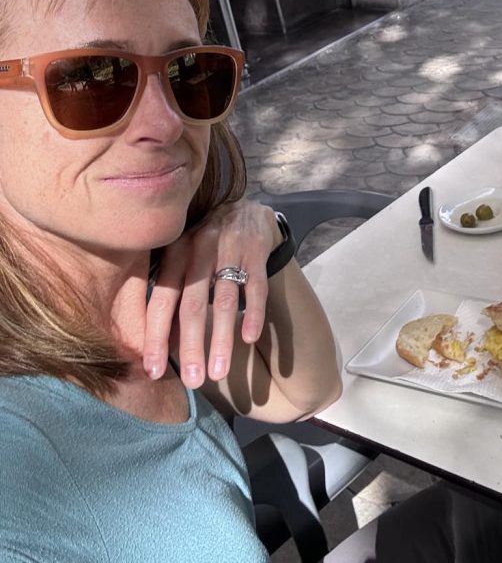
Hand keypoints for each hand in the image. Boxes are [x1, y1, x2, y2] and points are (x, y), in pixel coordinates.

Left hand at [143, 199, 280, 387]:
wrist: (244, 210)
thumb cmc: (205, 247)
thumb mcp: (182, 260)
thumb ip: (171, 294)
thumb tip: (158, 347)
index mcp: (175, 253)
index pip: (162, 300)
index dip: (157, 337)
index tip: (153, 371)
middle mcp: (199, 248)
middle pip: (192, 304)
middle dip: (191, 346)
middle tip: (191, 381)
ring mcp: (230, 247)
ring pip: (223, 299)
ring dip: (221, 339)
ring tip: (219, 372)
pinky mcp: (256, 250)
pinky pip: (255, 286)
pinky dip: (252, 313)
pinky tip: (249, 338)